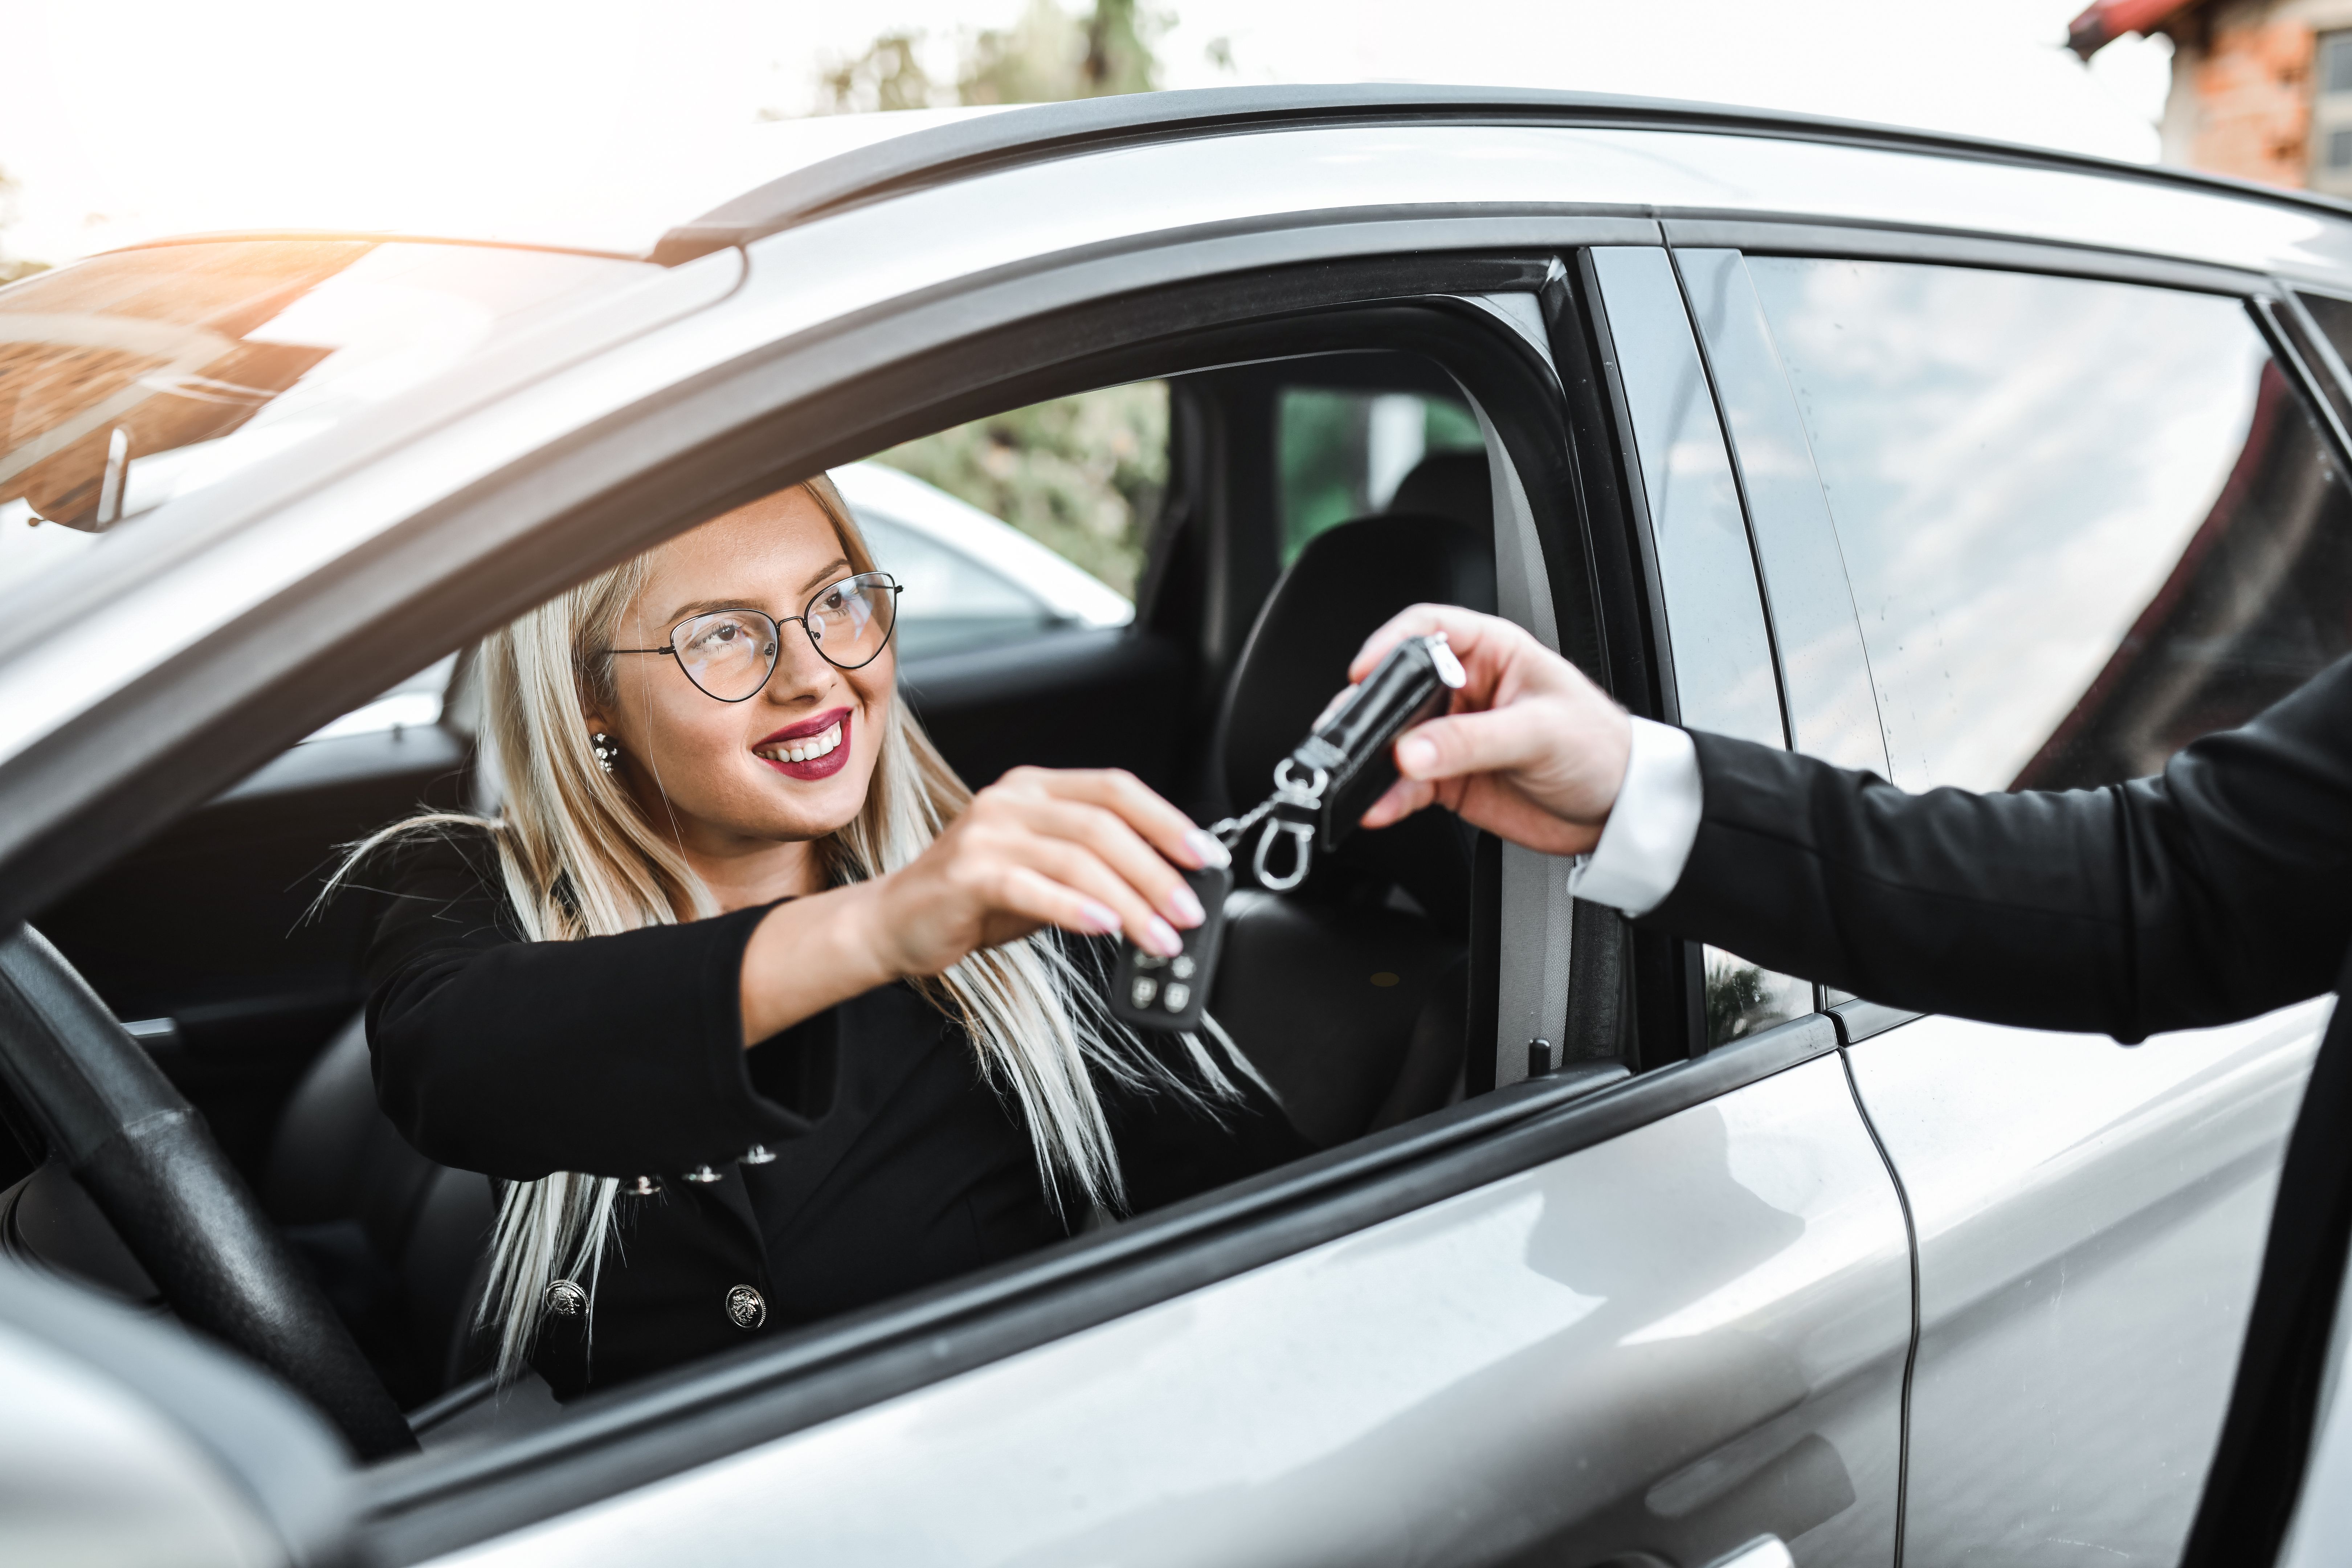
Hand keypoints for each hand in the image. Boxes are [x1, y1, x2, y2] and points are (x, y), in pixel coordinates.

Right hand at [860, 766, 1222, 977]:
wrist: (896, 922)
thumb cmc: (975, 899)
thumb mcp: (1044, 873)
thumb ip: (1096, 870)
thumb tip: (1167, 891)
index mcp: (1036, 788)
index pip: (1116, 790)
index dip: (1166, 821)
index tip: (1205, 857)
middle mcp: (1012, 799)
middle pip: (1103, 825)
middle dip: (1157, 872)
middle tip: (1189, 912)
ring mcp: (987, 833)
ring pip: (1077, 858)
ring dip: (1130, 901)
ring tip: (1160, 937)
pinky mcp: (968, 873)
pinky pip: (1033, 886)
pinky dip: (1076, 908)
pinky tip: (1107, 927)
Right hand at [1351, 605, 1632, 856]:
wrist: (1620, 810)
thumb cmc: (1600, 748)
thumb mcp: (1539, 734)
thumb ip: (1472, 741)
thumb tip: (1412, 750)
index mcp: (1493, 653)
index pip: (1429, 629)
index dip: (1391, 643)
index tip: (1364, 671)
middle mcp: (1466, 690)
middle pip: (1398, 687)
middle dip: (1368, 709)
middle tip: (1346, 730)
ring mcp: (1454, 736)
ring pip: (1394, 740)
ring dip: (1369, 758)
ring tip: (1351, 774)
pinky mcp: (1450, 780)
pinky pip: (1406, 786)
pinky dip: (1389, 797)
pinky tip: (1379, 807)